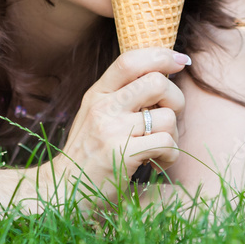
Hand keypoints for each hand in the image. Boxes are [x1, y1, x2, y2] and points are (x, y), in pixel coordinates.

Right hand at [57, 48, 188, 205]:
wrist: (64, 188)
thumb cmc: (87, 152)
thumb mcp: (96, 115)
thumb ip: (119, 95)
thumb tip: (159, 74)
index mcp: (97, 93)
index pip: (129, 60)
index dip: (161, 55)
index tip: (181, 60)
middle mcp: (103, 106)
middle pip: (156, 82)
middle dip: (176, 99)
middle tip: (169, 117)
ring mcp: (111, 129)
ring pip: (167, 117)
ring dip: (173, 135)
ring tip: (159, 147)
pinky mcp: (123, 153)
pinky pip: (167, 143)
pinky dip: (170, 155)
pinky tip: (156, 163)